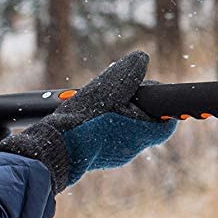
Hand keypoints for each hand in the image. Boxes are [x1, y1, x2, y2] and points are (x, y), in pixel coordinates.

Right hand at [0, 52, 177, 191]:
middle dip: (133, 106)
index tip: (147, 93)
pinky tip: (86, 116)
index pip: (166, 122)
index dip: (158, 105)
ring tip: (96, 103)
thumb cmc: (80, 120)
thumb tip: (142, 58)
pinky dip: (103, 126)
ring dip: (116, 115)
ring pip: (125, 131)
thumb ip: (128, 73)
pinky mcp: (99, 158)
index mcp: (141, 133)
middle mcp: (132, 148)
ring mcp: (116, 156)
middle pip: (145, 124)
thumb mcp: (106, 88)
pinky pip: (108, 139)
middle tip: (116, 93)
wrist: (51, 150)